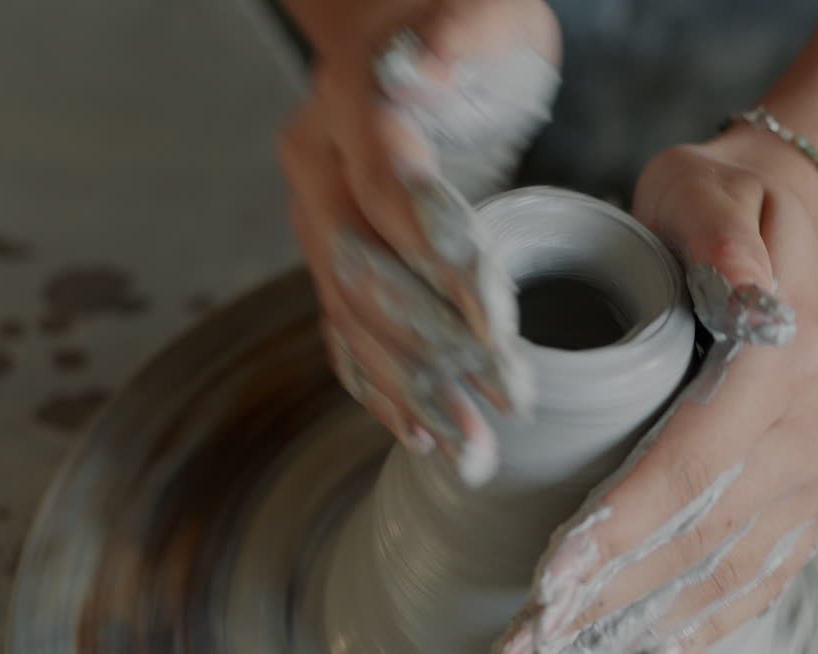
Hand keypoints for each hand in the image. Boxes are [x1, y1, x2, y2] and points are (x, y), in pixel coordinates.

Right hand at [276, 0, 558, 481]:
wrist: (403, 33)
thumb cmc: (464, 21)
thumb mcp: (485, 10)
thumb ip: (461, 34)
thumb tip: (418, 66)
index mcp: (353, 107)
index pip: (392, 196)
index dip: (442, 265)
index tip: (499, 327)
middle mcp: (320, 168)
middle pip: (365, 273)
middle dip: (434, 349)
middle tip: (499, 406)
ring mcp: (318, 217)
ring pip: (352, 316)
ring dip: (410, 388)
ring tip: (467, 447)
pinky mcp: (334, 254)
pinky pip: (344, 329)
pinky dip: (380, 386)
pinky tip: (419, 431)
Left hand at [490, 127, 817, 653]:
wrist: (792, 229)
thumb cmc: (721, 203)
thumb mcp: (710, 187)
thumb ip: (721, 236)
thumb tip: (746, 291)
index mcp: (781, 359)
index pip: (693, 459)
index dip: (622, 524)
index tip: (551, 580)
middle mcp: (810, 428)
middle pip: (700, 533)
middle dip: (607, 602)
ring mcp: (817, 471)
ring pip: (725, 571)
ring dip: (638, 629)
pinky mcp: (810, 496)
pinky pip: (765, 575)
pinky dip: (706, 624)